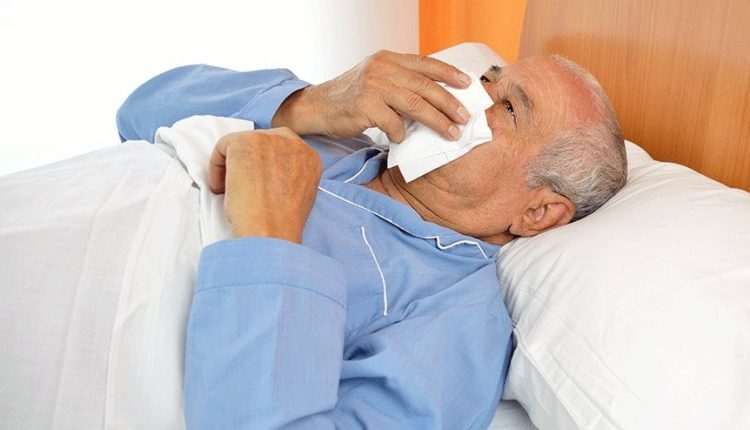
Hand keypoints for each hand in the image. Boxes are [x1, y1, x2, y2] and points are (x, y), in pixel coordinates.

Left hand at [208, 128, 321, 242]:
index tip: (256, 180)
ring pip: (243, 144)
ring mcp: (270, 140)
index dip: (265, 166)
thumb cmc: (280, 223)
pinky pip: (223, 147)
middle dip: (249, 163)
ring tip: (230, 189)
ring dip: (233, 166)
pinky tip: (221, 187)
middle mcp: (293, 143)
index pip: (283, 151)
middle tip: (240, 184)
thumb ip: (288, 177)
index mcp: (309, 158)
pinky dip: (216, 166)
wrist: (271, 230)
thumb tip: (267, 176)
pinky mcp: (245, 142)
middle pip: (263, 143)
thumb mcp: (297, 195)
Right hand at [272, 50, 470, 142]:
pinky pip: (393, 124)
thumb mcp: (376, 78)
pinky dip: (401, 134)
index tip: (467, 84)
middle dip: (449, 102)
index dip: (449, 72)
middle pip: (425, 85)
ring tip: (450, 133)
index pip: (425, 62)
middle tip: (464, 117)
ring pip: (415, 105)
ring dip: (436, 121)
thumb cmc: (351, 97)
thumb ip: (401, 81)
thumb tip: (436, 96)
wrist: (317, 106)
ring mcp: (372, 86)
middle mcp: (381, 68)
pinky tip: (400, 139)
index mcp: (387, 58)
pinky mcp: (364, 106)